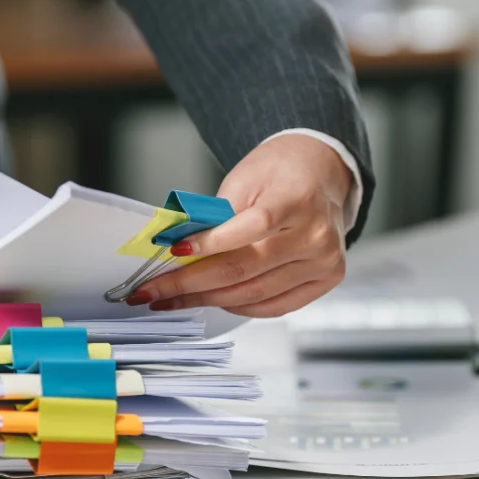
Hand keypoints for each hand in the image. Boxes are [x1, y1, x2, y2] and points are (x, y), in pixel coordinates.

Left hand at [126, 134, 351, 317]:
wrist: (321, 174)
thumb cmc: (281, 172)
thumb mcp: (245, 178)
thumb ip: (217, 215)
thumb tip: (180, 250)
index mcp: (297, 199)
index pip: (252, 227)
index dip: (210, 243)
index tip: (174, 252)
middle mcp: (316, 235)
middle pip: (245, 269)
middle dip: (191, 282)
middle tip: (154, 289)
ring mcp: (323, 262)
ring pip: (254, 294)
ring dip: (207, 299)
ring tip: (173, 298)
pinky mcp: (324, 280)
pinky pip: (274, 306)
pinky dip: (238, 307)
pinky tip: (213, 300)